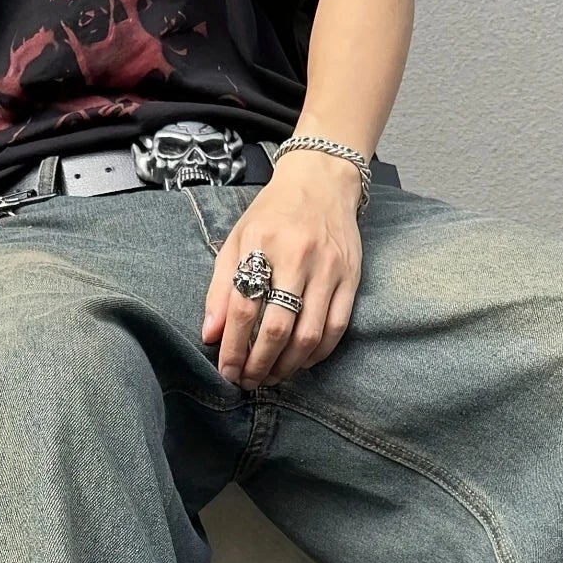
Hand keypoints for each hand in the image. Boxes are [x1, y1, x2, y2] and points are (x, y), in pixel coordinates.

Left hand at [200, 148, 364, 390]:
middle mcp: (297, 256)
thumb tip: (210, 335)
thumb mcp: (237, 239)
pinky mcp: (351, 278)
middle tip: (249, 381)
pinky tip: (300, 361)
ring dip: (287, 365)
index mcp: (261, 244)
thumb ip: (220, 288)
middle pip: (276, 328)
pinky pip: (336, 328)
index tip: (227, 371)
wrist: (322, 180)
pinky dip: (317, 354)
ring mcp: (328, 268)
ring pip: (308, 335)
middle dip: (259, 364)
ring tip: (272, 376)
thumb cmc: (274, 214)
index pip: (243, 307)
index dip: (232, 347)